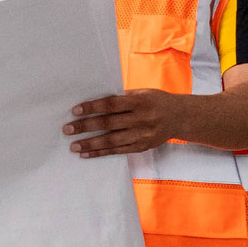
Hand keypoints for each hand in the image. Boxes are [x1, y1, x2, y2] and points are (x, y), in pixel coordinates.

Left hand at [64, 89, 188, 157]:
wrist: (180, 117)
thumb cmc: (156, 101)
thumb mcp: (142, 93)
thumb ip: (121, 98)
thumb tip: (94, 103)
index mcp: (140, 102)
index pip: (112, 104)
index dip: (93, 107)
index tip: (75, 110)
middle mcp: (142, 119)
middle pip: (109, 123)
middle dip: (86, 127)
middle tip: (67, 129)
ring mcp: (143, 135)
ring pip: (112, 140)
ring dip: (90, 144)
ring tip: (73, 146)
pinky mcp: (142, 146)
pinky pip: (118, 151)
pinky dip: (101, 152)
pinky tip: (87, 153)